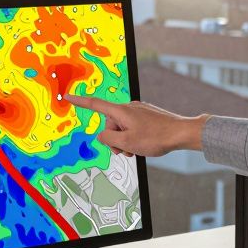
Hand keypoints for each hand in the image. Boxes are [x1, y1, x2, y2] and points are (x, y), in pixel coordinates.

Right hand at [66, 94, 206, 157]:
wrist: (181, 133)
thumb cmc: (156, 137)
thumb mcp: (127, 142)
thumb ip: (108, 139)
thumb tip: (101, 135)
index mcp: (121, 111)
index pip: (95, 104)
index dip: (79, 102)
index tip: (67, 97)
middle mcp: (129, 107)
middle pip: (110, 124)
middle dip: (114, 139)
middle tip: (126, 150)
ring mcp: (139, 111)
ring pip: (122, 127)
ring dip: (124, 140)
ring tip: (136, 149)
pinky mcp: (146, 115)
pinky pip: (132, 126)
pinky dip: (133, 137)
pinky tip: (143, 145)